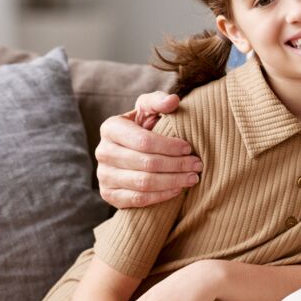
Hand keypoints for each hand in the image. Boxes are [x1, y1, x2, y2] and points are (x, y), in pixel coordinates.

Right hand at [96, 91, 201, 207]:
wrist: (130, 150)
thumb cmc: (144, 126)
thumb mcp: (148, 109)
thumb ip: (159, 101)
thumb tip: (173, 101)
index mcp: (110, 128)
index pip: (144, 141)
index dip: (169, 146)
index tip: (189, 148)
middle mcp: (103, 152)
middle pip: (146, 163)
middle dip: (176, 165)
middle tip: (197, 165)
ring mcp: (103, 175)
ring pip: (143, 183)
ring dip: (173, 181)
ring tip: (193, 178)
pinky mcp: (109, 194)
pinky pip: (138, 199)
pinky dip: (161, 196)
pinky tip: (178, 189)